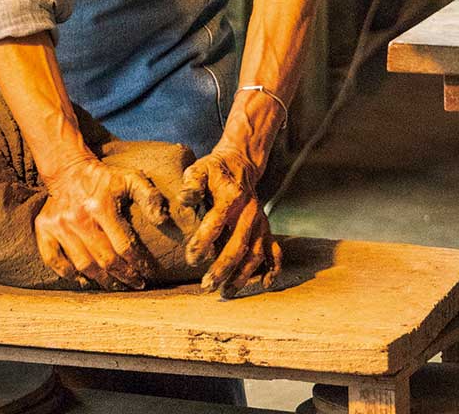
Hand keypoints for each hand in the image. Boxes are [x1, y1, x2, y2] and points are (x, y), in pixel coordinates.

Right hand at [35, 156, 170, 290]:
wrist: (68, 169)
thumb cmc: (105, 179)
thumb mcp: (131, 178)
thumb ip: (150, 196)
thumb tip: (163, 220)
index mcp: (101, 206)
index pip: (124, 246)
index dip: (138, 263)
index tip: (148, 273)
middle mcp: (78, 218)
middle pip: (104, 259)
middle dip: (123, 276)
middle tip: (136, 284)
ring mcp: (59, 225)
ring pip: (83, 265)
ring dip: (101, 280)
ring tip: (116, 285)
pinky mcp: (44, 229)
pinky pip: (54, 260)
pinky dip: (68, 274)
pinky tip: (83, 280)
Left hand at [183, 145, 282, 297]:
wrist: (240, 164)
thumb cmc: (214, 171)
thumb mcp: (199, 169)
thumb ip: (192, 184)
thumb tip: (184, 198)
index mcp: (231, 196)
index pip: (216, 222)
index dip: (203, 241)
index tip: (191, 259)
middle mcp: (249, 212)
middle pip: (238, 245)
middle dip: (222, 268)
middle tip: (207, 286)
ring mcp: (260, 223)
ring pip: (255, 253)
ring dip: (243, 275)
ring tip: (226, 292)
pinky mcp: (266, 230)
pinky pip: (274, 251)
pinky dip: (272, 268)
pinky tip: (265, 284)